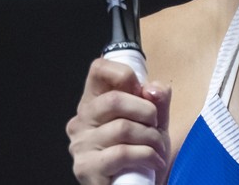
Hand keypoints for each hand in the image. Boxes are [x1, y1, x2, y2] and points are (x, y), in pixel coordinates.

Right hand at [66, 58, 171, 184]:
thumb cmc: (143, 151)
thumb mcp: (155, 121)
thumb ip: (158, 99)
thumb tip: (153, 89)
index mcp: (94, 102)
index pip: (98, 69)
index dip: (124, 74)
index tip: (143, 91)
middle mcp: (81, 121)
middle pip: (114, 100)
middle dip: (147, 111)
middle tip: (156, 126)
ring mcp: (80, 145)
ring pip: (122, 128)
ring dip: (151, 138)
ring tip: (158, 148)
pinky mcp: (86, 168)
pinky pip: (121, 153)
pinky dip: (146, 155)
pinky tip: (154, 161)